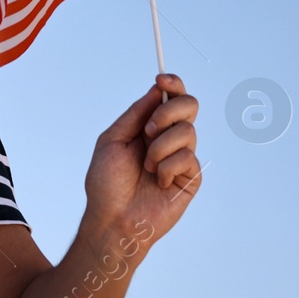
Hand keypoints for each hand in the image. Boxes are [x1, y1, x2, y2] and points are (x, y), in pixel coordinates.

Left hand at [81, 73, 201, 249]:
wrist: (113, 218)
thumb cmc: (107, 183)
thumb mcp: (112, 140)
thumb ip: (136, 114)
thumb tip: (156, 89)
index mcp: (149, 127)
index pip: (171, 97)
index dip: (173, 83)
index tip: (162, 79)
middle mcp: (169, 139)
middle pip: (190, 105)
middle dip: (168, 112)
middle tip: (148, 131)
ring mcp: (182, 158)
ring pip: (188, 132)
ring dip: (160, 147)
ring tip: (146, 166)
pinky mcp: (191, 178)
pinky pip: (188, 158)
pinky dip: (166, 167)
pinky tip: (157, 181)